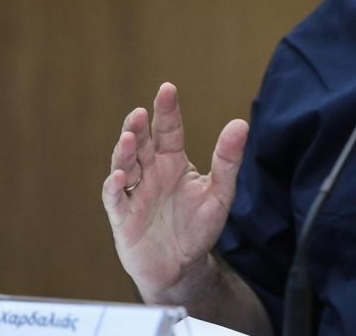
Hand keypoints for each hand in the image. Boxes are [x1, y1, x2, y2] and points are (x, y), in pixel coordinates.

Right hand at [101, 82, 248, 302]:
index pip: (168, 130)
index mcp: (172, 161)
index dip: (166, 110)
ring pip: (124, 165)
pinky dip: (115, 187)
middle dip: (137, 127)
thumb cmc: (198, 227)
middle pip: (140, 143)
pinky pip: (116, 199)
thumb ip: (228, 160)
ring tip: (128, 138)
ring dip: (124, 152)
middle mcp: (150, 172)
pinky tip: (120, 177)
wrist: (182, 266)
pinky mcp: (123, 217)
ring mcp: (135, 193)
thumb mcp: (220, 193)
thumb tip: (240, 124)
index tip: (167, 88)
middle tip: (139, 113)